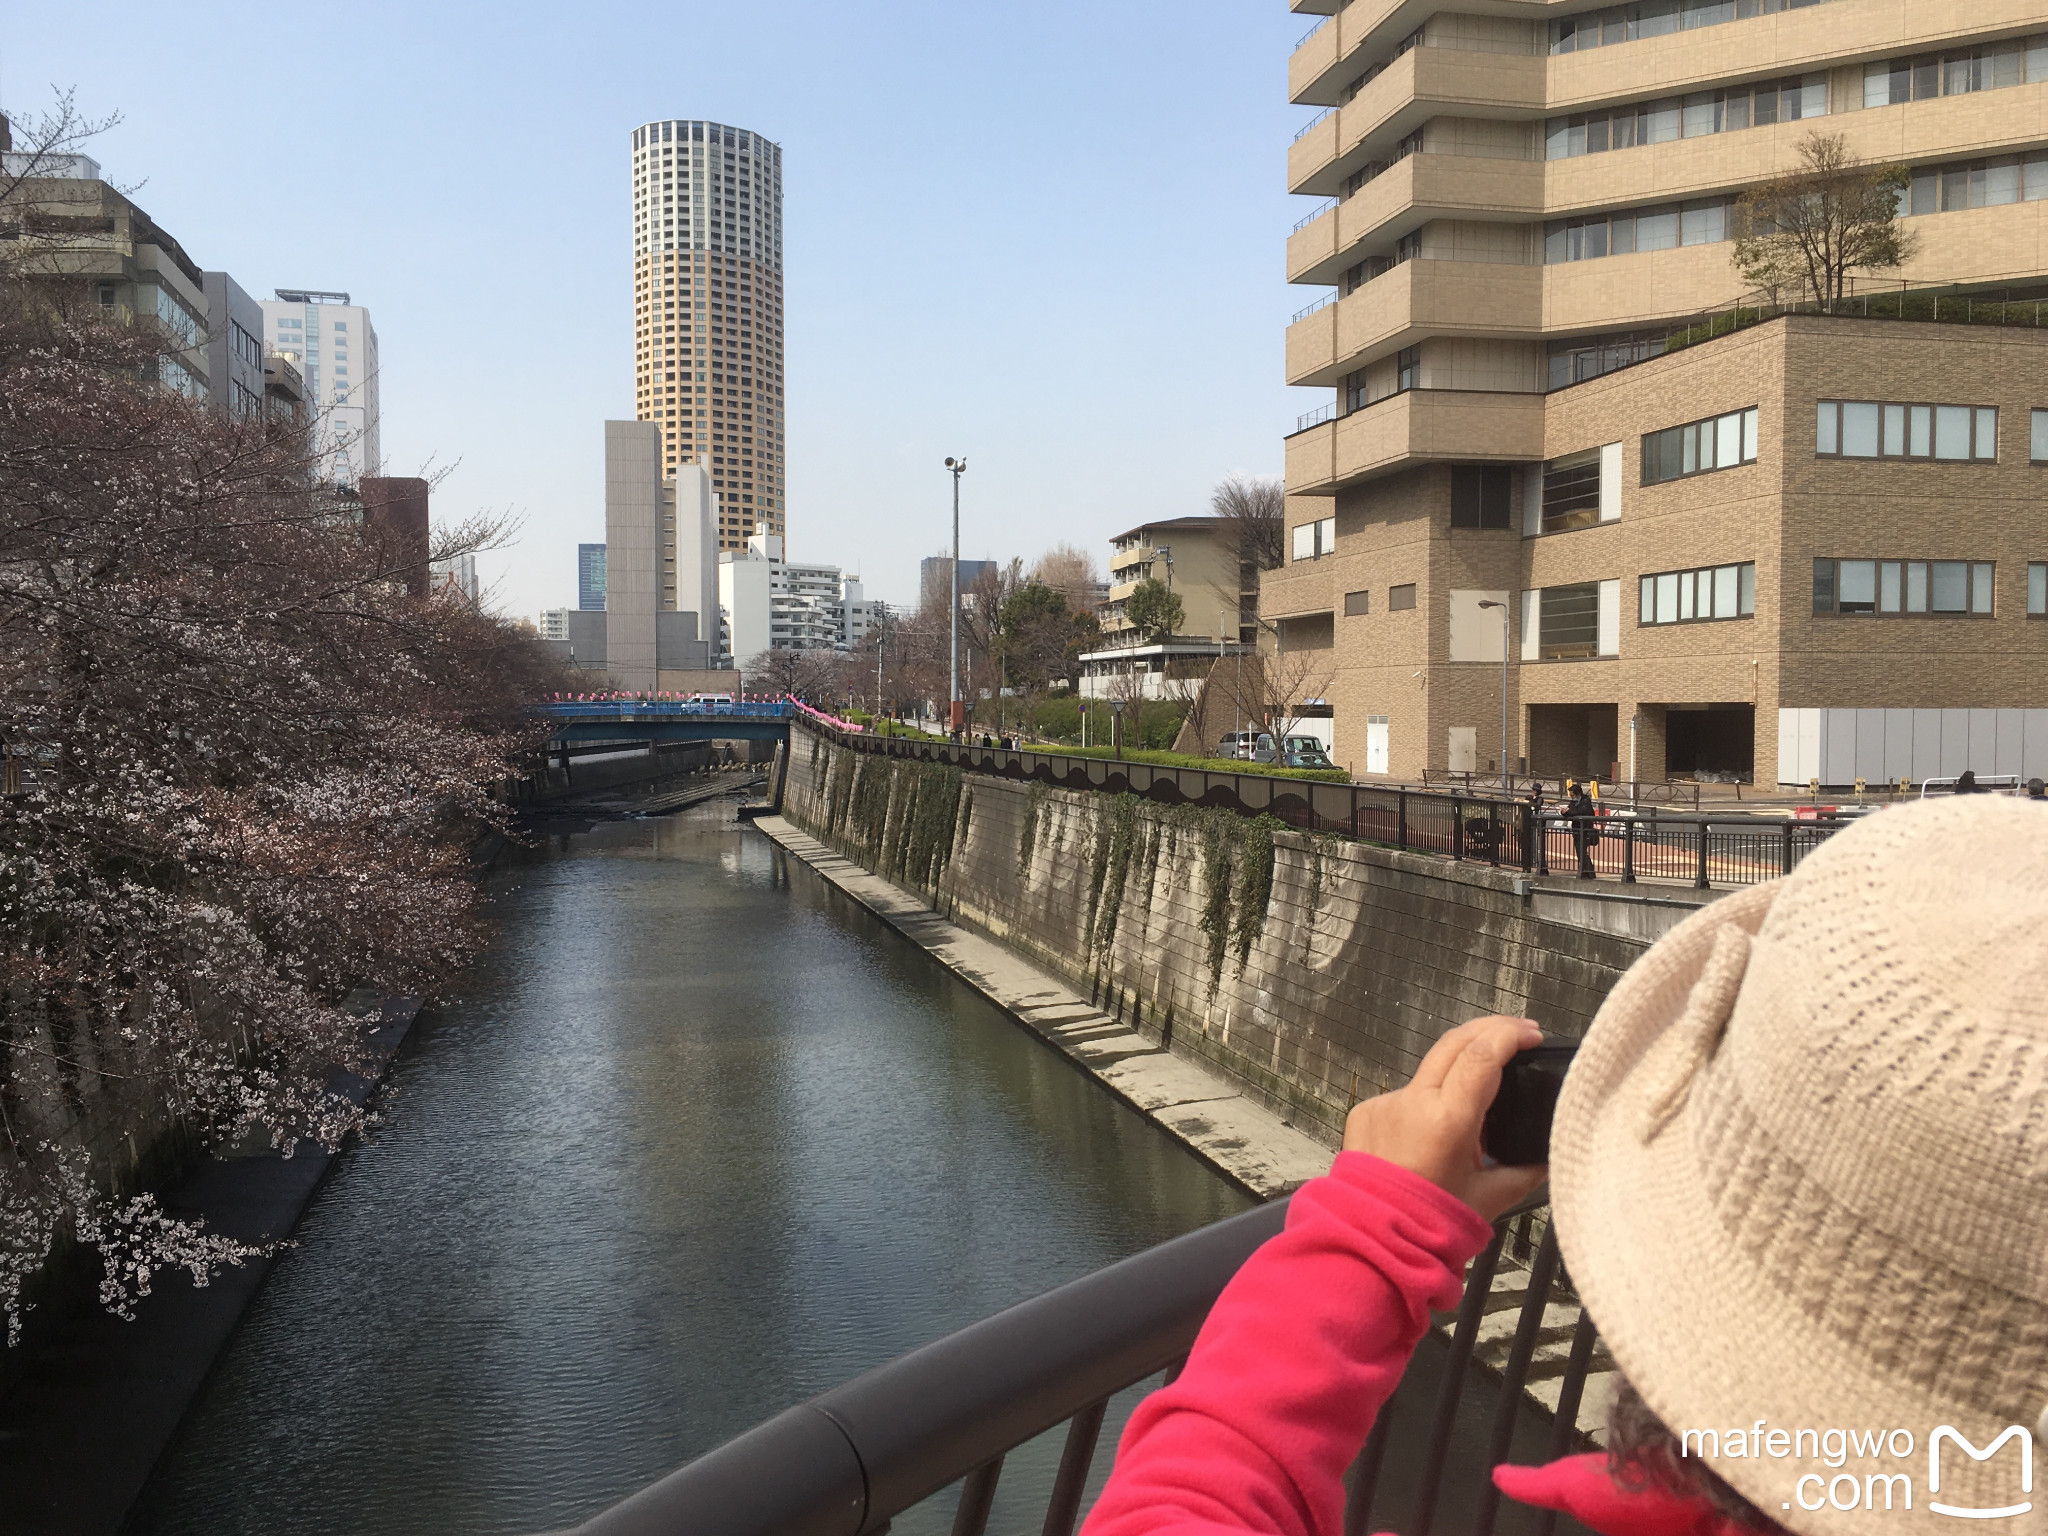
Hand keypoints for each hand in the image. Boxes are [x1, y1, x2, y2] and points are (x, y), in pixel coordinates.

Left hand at [1342, 1016, 1548, 1220]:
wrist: (1370, 1240)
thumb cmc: (1432, 1223)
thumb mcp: (1489, 1198)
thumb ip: (1525, 1170)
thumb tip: (1551, 1154)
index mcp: (1447, 1120)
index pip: (1482, 1055)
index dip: (1510, 1035)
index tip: (1533, 1034)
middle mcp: (1412, 1101)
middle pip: (1454, 1042)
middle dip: (1490, 1030)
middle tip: (1518, 1035)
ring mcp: (1385, 1102)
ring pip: (1429, 1071)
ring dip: (1458, 1071)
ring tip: (1482, 1094)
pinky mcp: (1365, 1110)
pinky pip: (1405, 1095)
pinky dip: (1427, 1102)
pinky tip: (1436, 1129)